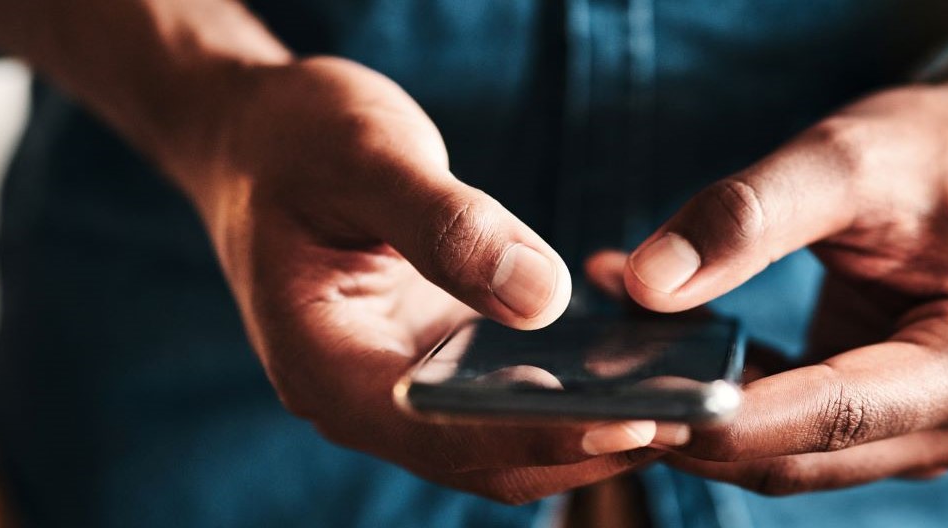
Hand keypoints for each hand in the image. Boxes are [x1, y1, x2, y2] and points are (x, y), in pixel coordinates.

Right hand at [176, 57, 663, 503]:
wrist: (260, 137)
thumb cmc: (298, 139)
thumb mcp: (366, 157)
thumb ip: (447, 227)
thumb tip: (546, 301)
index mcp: (325, 364)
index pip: (439, 432)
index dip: (536, 436)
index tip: (632, 422)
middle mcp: (362, 394)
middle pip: (482, 457)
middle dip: (581, 448)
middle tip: (688, 419)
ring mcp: (400, 382)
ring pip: (502, 439)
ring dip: (585, 430)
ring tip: (681, 402)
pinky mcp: (435, 358)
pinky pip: (508, 395)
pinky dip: (569, 391)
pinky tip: (636, 363)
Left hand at [616, 78, 947, 493]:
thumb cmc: (930, 152)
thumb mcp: (844, 158)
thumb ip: (747, 218)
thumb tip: (645, 284)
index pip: (828, 416)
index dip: (724, 419)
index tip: (627, 405)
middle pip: (794, 456)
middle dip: (691, 425)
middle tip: (590, 380)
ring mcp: (912, 435)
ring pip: (775, 454)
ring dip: (694, 409)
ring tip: (612, 340)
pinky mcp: (872, 426)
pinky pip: (777, 429)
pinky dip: (718, 390)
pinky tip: (659, 335)